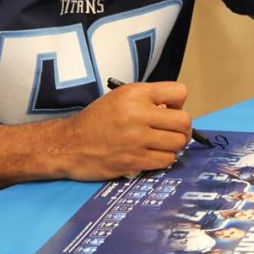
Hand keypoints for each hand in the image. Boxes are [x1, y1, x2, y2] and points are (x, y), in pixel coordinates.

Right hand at [51, 81, 191, 180]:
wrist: (69, 144)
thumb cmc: (96, 120)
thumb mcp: (121, 97)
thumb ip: (149, 99)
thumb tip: (176, 110)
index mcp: (135, 94)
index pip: (180, 93)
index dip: (179, 103)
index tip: (170, 110)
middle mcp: (137, 114)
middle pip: (184, 121)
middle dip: (183, 127)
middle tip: (172, 130)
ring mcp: (136, 139)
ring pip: (178, 143)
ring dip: (174, 144)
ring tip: (161, 143)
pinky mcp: (134, 161)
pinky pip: (166, 160)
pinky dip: (164, 158)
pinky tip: (153, 154)